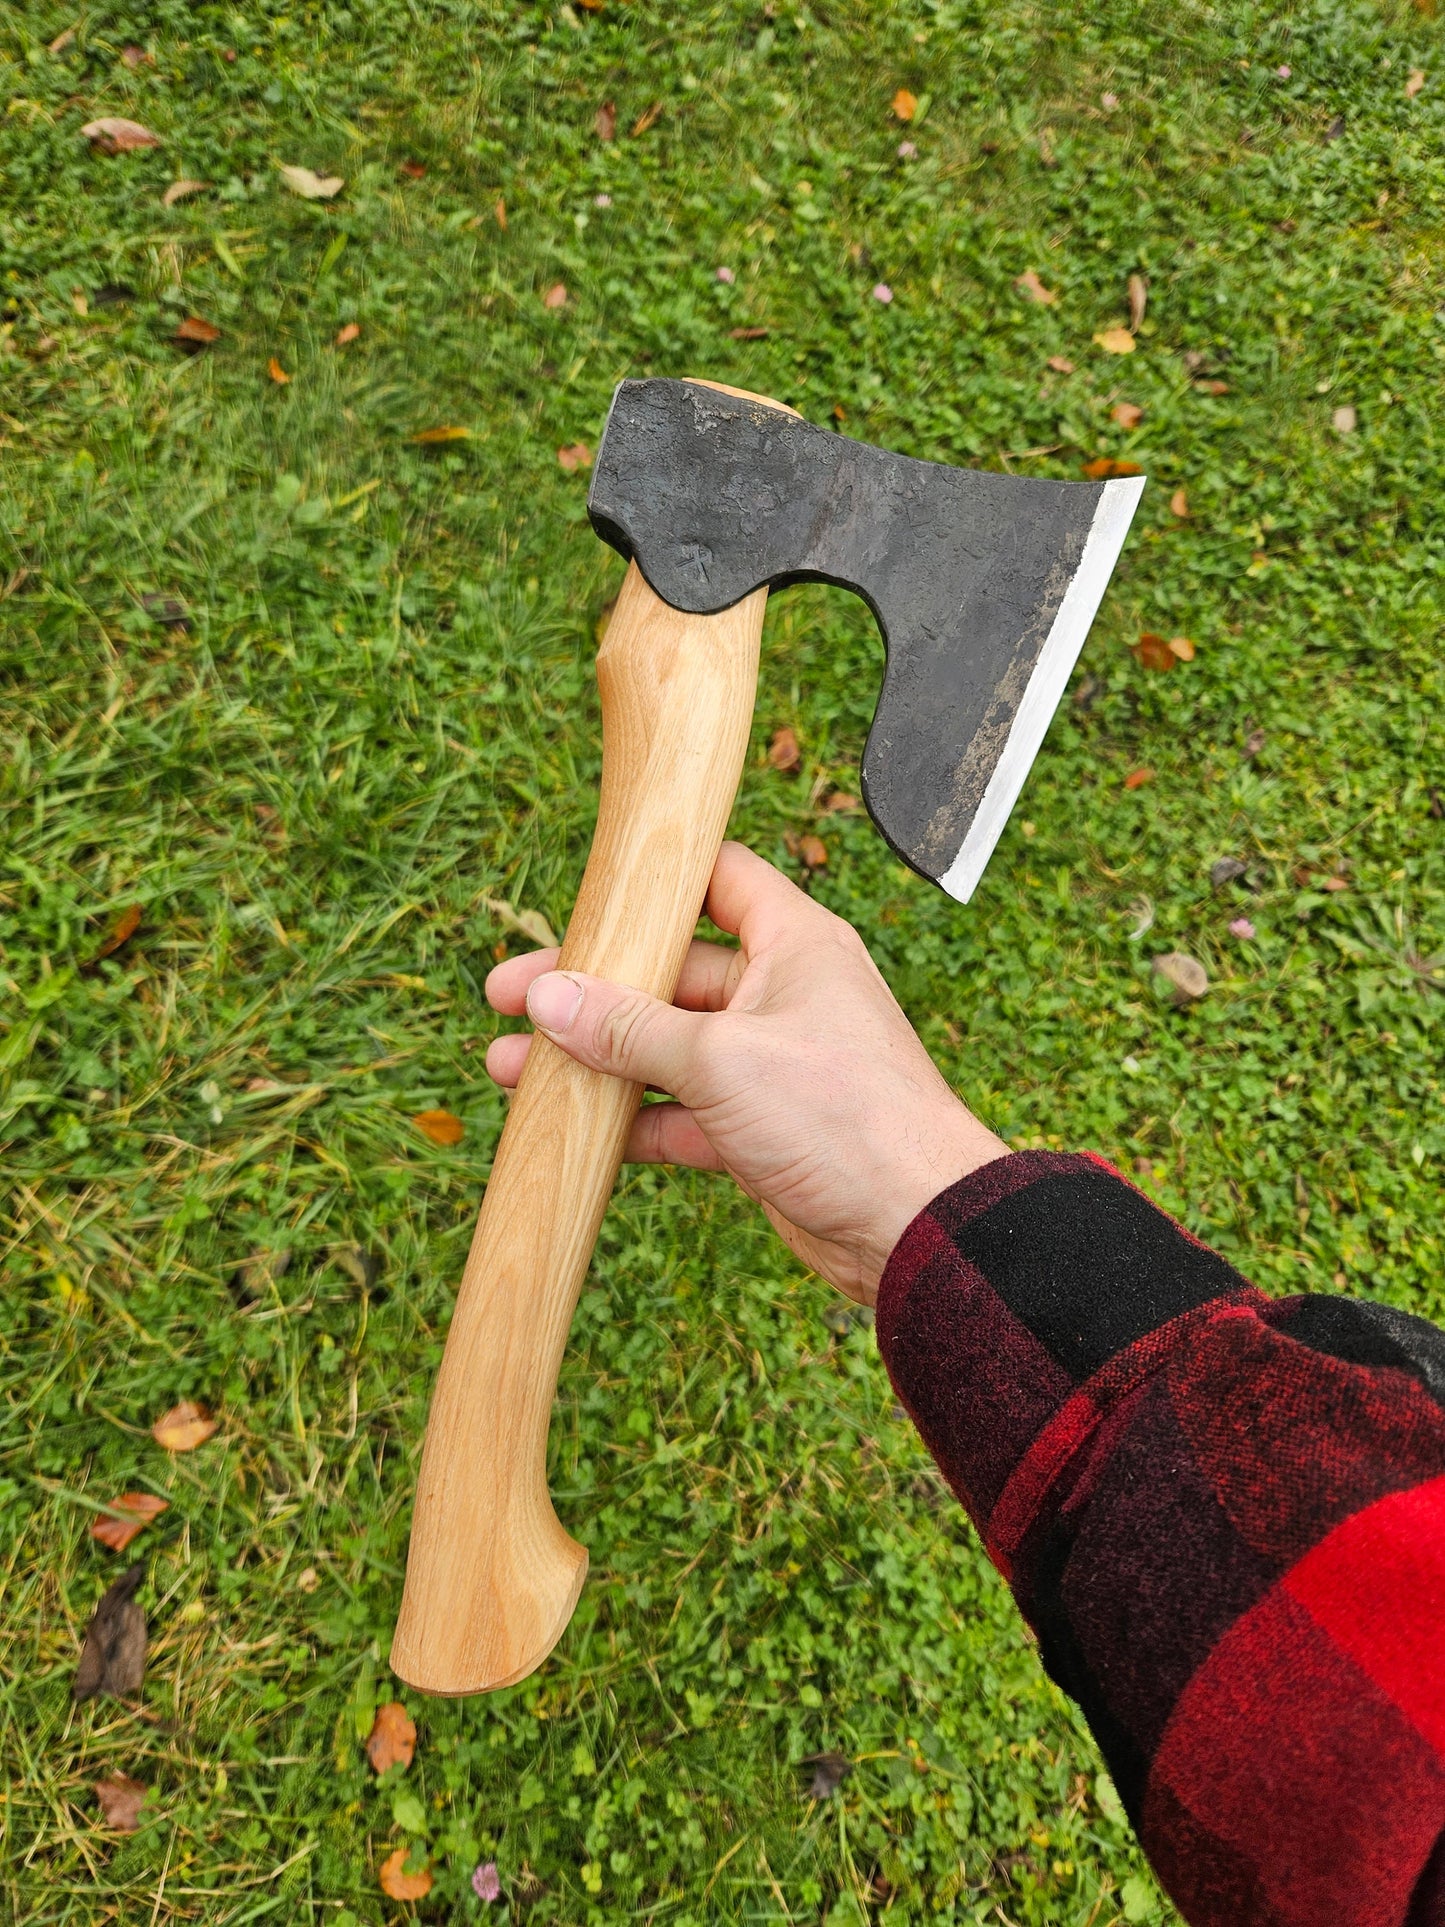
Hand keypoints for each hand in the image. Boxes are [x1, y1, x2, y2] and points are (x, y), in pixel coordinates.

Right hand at [484, 842, 1005, 1304]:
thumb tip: (546, 997)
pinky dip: (631, 1120)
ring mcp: (770, 1063)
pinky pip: (682, 1112)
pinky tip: (570, 1127)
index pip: (718, 877)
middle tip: (509, 997)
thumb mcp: (720, 1059)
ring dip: (597, 1059)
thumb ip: (628, 1028)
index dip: (654, 878)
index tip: (584, 891)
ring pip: (667, 1047)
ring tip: (511, 1068)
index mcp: (793, 943)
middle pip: (670, 971)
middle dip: (590, 987)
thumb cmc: (842, 1116)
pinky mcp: (761, 1128)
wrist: (915, 1226)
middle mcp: (782, 993)